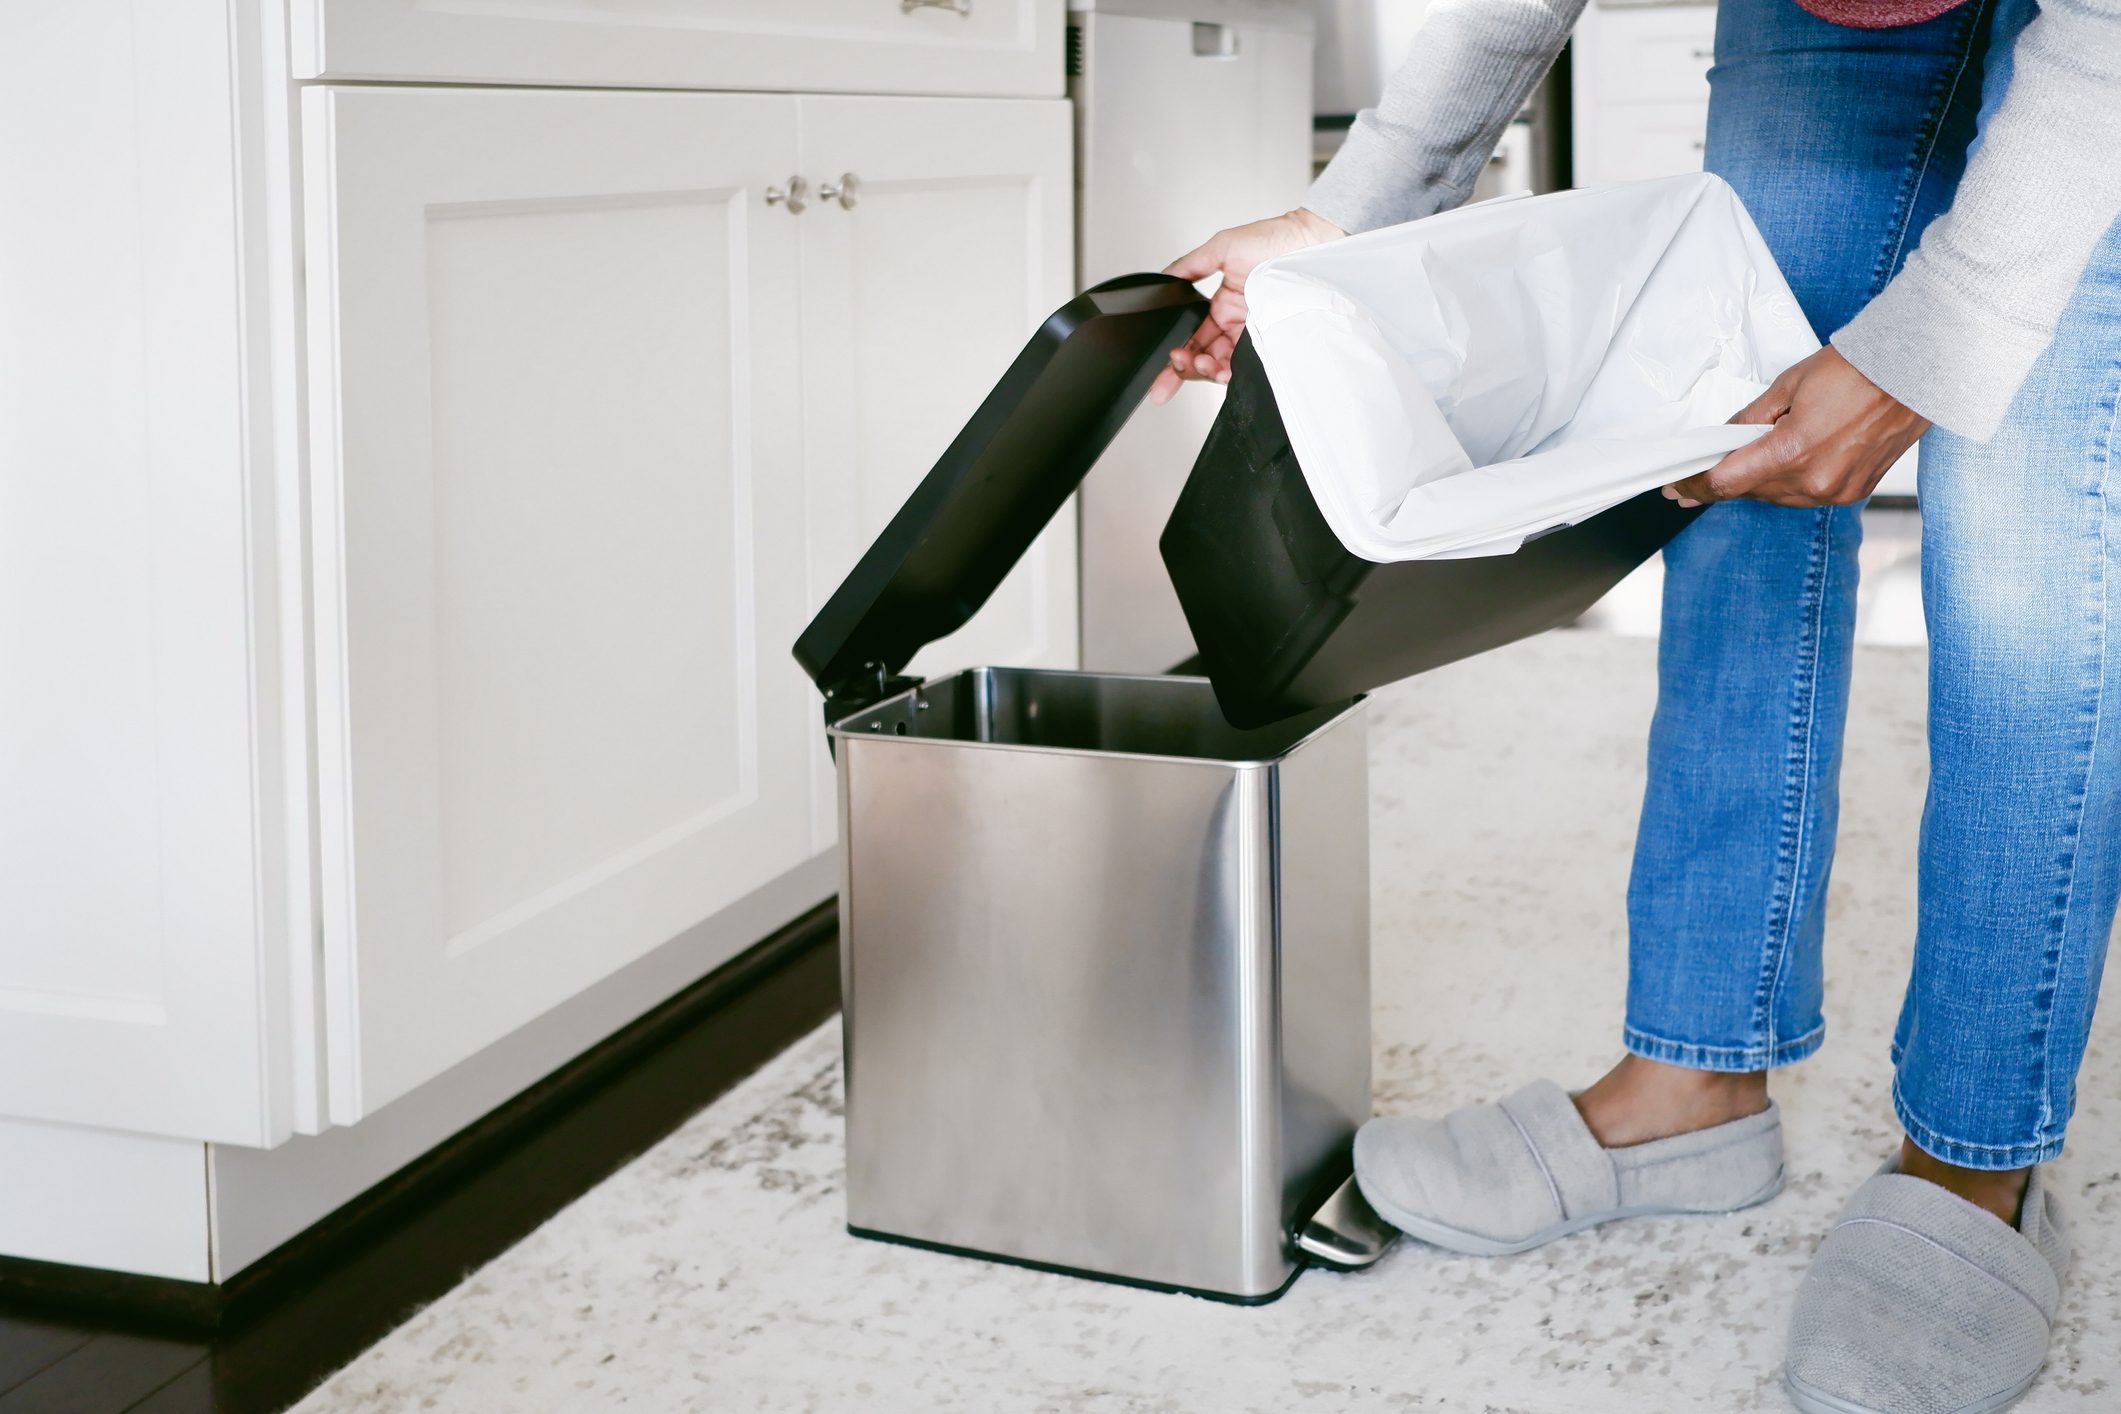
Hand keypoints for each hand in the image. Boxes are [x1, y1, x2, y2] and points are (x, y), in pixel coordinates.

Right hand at [1148, 208, 1345, 404]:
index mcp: (1222, 305)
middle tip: (1178, 365)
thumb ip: (1190, 265)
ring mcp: (1254, 335)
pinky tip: (1223, 371)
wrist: (1310, 242)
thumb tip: (1163, 279)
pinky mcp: (1271, 342)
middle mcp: (1236, 324)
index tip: (1165, 364)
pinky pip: (1248, 364)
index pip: (1192, 337)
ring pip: (1223, 365)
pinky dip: (1232, 372)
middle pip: (1203, 357)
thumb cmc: (1274, 240)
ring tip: (1201, 365)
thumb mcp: (1222, 247)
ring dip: (1206, 371)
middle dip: (1185, 368)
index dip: (1176, 355)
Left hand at [1664, 346, 1927, 507]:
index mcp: (1792, 452)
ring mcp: (1837, 490)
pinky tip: (1793, 458)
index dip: (1695, 486)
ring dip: (1761, 479)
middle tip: (1708, 464)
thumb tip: (1723, 441)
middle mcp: (1815, 480)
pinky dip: (1793, 480)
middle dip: (1728, 477)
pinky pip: (1808, 495)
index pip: (1726, 482)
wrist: (1915, 371)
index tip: (1677, 486)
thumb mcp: (1787, 385)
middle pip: (1751, 491)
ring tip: (1758, 452)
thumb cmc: (1857, 369)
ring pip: (1778, 496)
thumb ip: (1748, 420)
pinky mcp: (1854, 491)